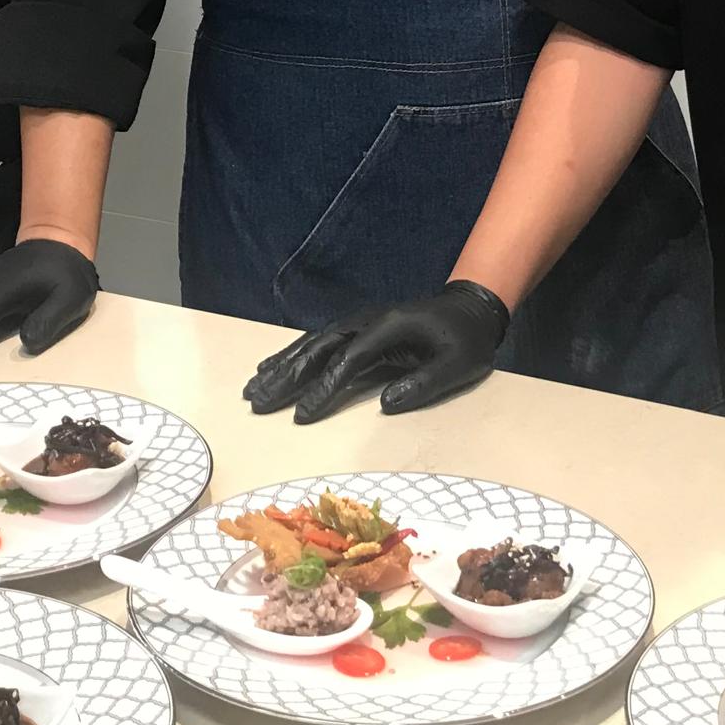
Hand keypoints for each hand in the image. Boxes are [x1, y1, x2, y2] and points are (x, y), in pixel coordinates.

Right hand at [242, 282, 509, 422]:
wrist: (471, 308)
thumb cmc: (466, 340)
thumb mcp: (458, 365)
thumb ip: (423, 384)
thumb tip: (385, 404)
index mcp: (390, 328)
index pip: (348, 360)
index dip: (324, 388)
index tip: (301, 416)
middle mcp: (367, 321)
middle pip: (319, 349)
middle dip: (287, 377)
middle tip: (257, 402)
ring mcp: (360, 323)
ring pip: (313, 343)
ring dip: (282, 365)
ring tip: (253, 388)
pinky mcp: (358, 330)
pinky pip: (319, 341)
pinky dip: (293, 355)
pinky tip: (273, 368)